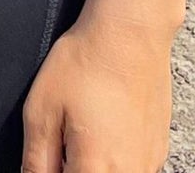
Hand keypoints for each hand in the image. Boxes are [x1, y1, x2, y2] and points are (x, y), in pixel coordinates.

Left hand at [22, 11, 173, 170]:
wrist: (130, 34)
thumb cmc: (87, 63)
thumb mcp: (41, 109)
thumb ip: (36, 157)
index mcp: (95, 169)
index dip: (52, 171)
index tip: (50, 155)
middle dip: (73, 166)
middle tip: (63, 141)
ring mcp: (147, 165)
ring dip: (92, 165)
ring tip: (82, 131)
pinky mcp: (158, 152)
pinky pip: (130, 168)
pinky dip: (113, 158)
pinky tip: (102, 128)